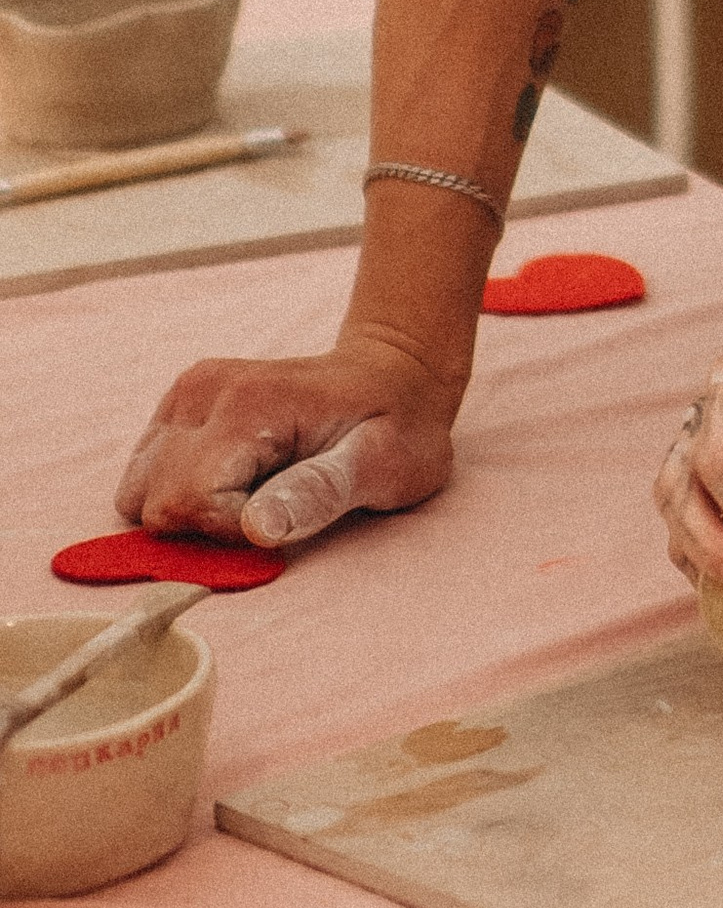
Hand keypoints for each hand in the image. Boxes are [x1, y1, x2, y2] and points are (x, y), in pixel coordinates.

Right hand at [116, 334, 462, 548]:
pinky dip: (180, 493)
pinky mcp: (180, 404)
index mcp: (247, 405)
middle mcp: (203, 391)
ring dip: (188, 510)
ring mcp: (187, 394)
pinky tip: (234, 480)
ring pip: (140, 491)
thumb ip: (319, 493)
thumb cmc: (395, 428)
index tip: (285, 514)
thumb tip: (257, 529)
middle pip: (156, 500)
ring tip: (253, 492)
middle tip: (273, 504)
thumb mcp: (382, 466)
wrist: (393, 375)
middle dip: (206, 525)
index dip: (230, 531)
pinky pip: (146, 474)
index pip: (187, 502)